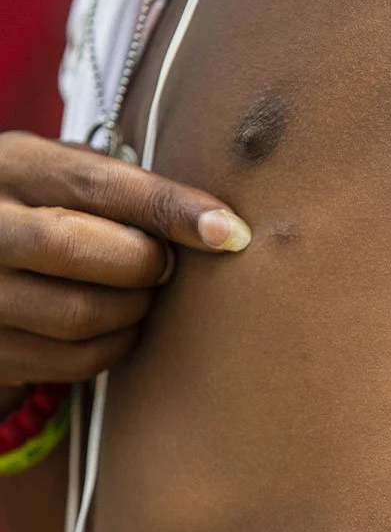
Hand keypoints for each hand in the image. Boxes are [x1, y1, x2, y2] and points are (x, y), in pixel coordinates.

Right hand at [0, 131, 250, 391]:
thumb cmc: (40, 201)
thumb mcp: (62, 171)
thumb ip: (120, 185)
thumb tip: (212, 223)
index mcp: (13, 169)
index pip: (97, 186)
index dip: (170, 209)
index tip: (228, 230)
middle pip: (80, 250)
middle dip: (146, 261)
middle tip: (167, 261)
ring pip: (79, 315)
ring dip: (136, 306)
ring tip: (143, 288)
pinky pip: (72, 361)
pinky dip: (117, 344)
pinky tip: (122, 323)